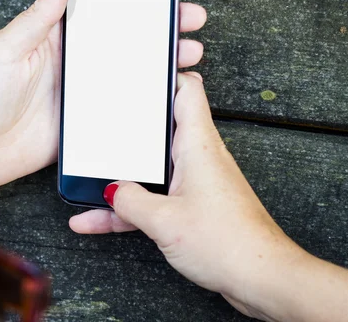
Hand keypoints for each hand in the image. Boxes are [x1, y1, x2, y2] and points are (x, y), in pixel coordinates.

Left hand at [0, 0, 207, 199]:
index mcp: (52, 34)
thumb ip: (36, 18)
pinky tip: (167, 93)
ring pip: (129, 66)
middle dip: (160, 21)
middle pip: (123, 32)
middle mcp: (72, 58)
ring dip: (160, 57)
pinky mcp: (85, 119)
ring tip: (190, 53)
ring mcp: (81, 89)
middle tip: (189, 17)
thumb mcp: (4, 51)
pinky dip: (145, 97)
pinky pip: (121, 104)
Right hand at [69, 73, 302, 319]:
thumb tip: (111, 190)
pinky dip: (127, 207)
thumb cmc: (228, 242)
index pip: (186, 90)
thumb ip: (130, 201)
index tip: (137, 69)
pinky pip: (152, 199)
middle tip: (101, 116)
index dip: (163, 74)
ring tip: (87, 175)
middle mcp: (197, 157)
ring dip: (121, 175)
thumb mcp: (164, 219)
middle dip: (128, 125)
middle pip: (159, 128)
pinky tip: (95, 220)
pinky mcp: (192, 207)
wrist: (261, 278)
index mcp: (196, 145)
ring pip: (149, 169)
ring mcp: (194, 183)